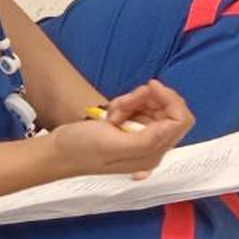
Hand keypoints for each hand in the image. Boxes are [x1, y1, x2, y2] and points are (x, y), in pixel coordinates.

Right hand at [46, 79, 196, 180]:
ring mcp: (142, 137)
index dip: (169, 99)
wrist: (57, 150)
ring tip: (113, 111)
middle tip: (123, 103)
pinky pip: (139, 107)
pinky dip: (126, 103)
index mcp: (153, 153)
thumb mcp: (116, 144)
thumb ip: (148, 138)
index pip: (181, 120)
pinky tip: (111, 113)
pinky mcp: (131, 129)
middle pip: (168, 109)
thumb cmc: (82, 149)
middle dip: (146, 100)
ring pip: (152, 105)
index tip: (150, 85)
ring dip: (133, 101)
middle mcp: (152, 147)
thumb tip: (174, 123)